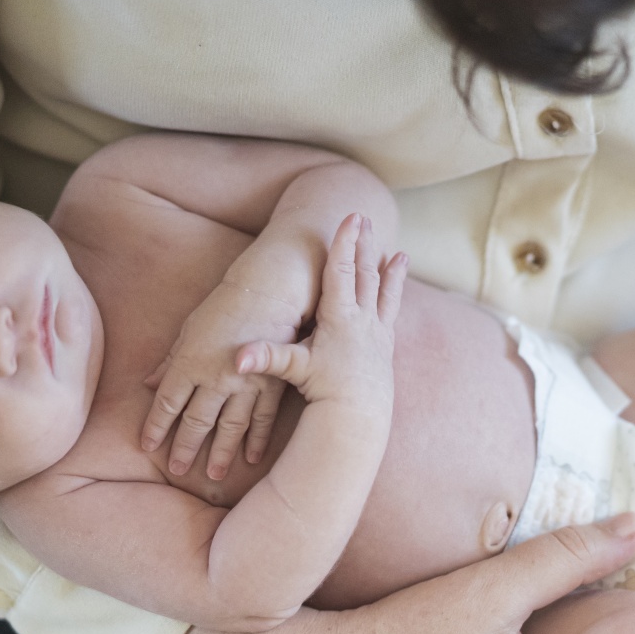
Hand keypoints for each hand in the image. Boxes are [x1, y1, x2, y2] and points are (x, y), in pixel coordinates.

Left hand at [141, 277, 303, 481]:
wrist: (271, 289)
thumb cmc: (226, 305)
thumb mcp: (190, 328)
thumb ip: (171, 360)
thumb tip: (149, 383)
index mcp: (190, 362)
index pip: (167, 403)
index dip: (155, 427)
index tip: (147, 445)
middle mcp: (215, 378)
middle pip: (196, 421)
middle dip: (184, 448)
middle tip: (177, 469)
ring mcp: (246, 384)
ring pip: (229, 428)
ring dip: (220, 453)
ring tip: (213, 475)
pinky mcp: (273, 385)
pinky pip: (263, 420)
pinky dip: (257, 441)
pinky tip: (251, 458)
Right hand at [236, 213, 405, 418]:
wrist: (358, 417)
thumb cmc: (324, 391)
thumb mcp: (293, 370)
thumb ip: (266, 358)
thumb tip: (236, 359)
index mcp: (339, 317)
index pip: (341, 270)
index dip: (344, 242)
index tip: (351, 216)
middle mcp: (363, 320)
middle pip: (364, 273)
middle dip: (363, 245)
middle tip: (365, 219)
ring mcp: (377, 333)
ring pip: (384, 292)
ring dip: (389, 271)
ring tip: (399, 253)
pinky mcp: (385, 347)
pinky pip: (392, 313)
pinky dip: (395, 296)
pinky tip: (398, 292)